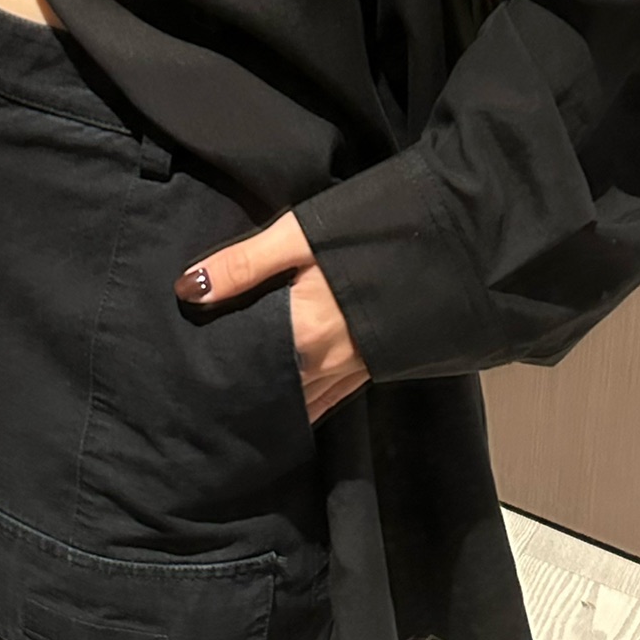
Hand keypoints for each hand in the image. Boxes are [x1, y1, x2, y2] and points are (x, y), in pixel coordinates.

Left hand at [174, 211, 370, 424]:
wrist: (453, 238)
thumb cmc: (370, 229)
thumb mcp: (299, 235)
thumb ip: (244, 264)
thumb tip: (187, 290)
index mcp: (302, 332)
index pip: (248, 367)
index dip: (220, 373)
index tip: (192, 382)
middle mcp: (327, 361)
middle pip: (274, 388)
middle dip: (245, 393)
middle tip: (209, 400)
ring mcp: (357, 365)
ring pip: (305, 398)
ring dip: (277, 403)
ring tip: (243, 410)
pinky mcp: (380, 362)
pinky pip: (335, 396)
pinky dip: (312, 404)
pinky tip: (297, 406)